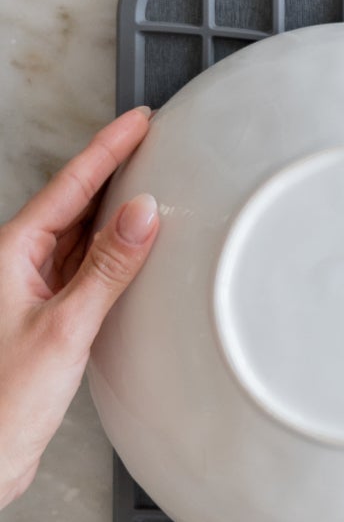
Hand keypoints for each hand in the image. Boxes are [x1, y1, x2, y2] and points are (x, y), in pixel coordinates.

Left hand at [0, 107, 157, 505]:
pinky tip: (134, 250)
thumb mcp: (66, 327)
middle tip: (150, 139)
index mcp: (11, 255)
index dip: (107, 149)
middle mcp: (18, 266)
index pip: (70, 188)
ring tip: (150, 183)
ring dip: (114, 211)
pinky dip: (113, 253)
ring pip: (80, 236)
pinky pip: (85, 269)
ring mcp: (31, 291)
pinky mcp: (47, 318)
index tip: (139, 121)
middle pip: (74, 204)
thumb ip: (108, 268)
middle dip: (112, 169)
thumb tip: (140, 212)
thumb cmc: (5, 400)